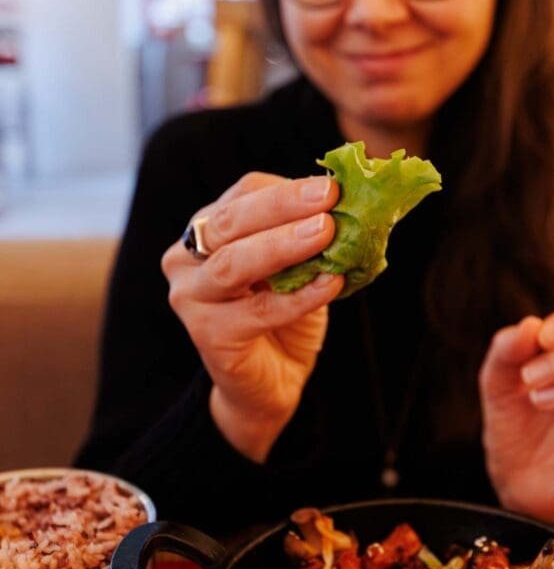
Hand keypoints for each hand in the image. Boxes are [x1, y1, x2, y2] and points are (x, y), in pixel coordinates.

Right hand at [161, 171, 343, 461]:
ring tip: (325, 232)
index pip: (242, 195)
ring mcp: (191, 297)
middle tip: (327, 197)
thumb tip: (352, 202)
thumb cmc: (284, 314)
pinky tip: (330, 284)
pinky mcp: (208, 335)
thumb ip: (310, 233)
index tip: (331, 186)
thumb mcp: (298, 265)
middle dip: (281, 206)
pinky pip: (257, 311)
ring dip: (282, 245)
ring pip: (233, 263)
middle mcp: (186, 258)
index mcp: (207, 229)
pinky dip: (298, 297)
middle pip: (231, 222)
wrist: (270, 382)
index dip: (285, 190)